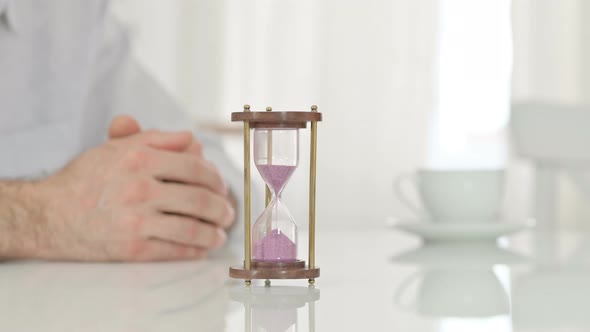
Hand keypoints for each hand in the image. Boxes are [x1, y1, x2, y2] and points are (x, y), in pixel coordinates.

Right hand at [32, 116, 234, 260]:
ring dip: (214, 233)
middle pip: (200, 200)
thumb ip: (157, 138)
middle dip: (222, 208)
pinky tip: (201, 248)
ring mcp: (136, 220)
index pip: (195, 168)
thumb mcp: (117, 148)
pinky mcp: (131, 249)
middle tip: (228, 213)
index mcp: (139, 158)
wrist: (48, 215)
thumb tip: (194, 140)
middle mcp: (139, 188)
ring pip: (192, 228)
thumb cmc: (87, 178)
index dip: (216, 179)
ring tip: (219, 233)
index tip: (222, 187)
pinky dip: (194, 250)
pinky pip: (175, 250)